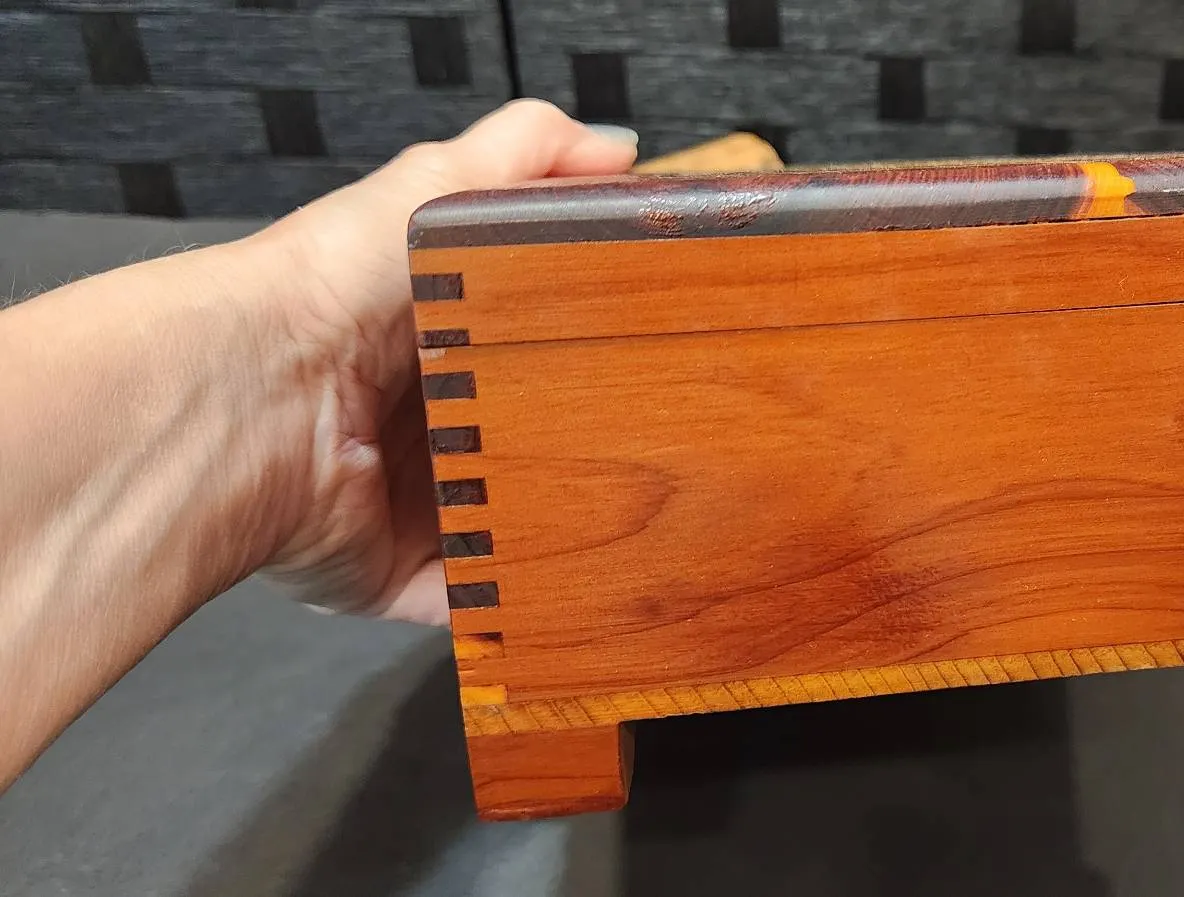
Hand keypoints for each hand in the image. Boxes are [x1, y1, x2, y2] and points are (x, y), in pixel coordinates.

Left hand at [250, 100, 637, 623]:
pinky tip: (577, 589)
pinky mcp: (403, 576)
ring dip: (568, 528)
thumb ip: (528, 152)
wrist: (251, 403)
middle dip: (594, 447)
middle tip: (668, 444)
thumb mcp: (440, 187)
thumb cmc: (328, 294)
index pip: (537, 346)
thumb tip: (618, 151)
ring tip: (641, 522)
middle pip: (536, 441)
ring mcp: (413, 505)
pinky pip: (481, 604)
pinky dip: (523, 608)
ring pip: (519, 526)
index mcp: (437, 338)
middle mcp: (425, 424)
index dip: (598, 350)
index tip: (666, 353)